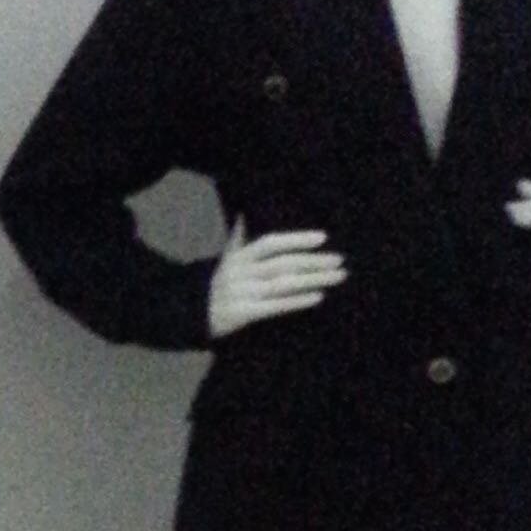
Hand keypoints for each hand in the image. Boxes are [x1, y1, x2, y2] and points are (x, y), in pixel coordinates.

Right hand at [208, 215, 344, 338]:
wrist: (190, 315)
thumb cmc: (217, 285)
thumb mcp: (224, 259)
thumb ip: (238, 238)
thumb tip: (243, 214)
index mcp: (239, 257)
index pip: (271, 243)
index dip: (296, 239)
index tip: (323, 238)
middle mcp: (241, 273)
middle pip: (283, 264)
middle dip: (314, 261)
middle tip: (340, 260)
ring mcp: (241, 294)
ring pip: (283, 284)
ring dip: (313, 280)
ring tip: (337, 276)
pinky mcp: (242, 315)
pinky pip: (275, 307)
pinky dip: (298, 301)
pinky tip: (318, 296)